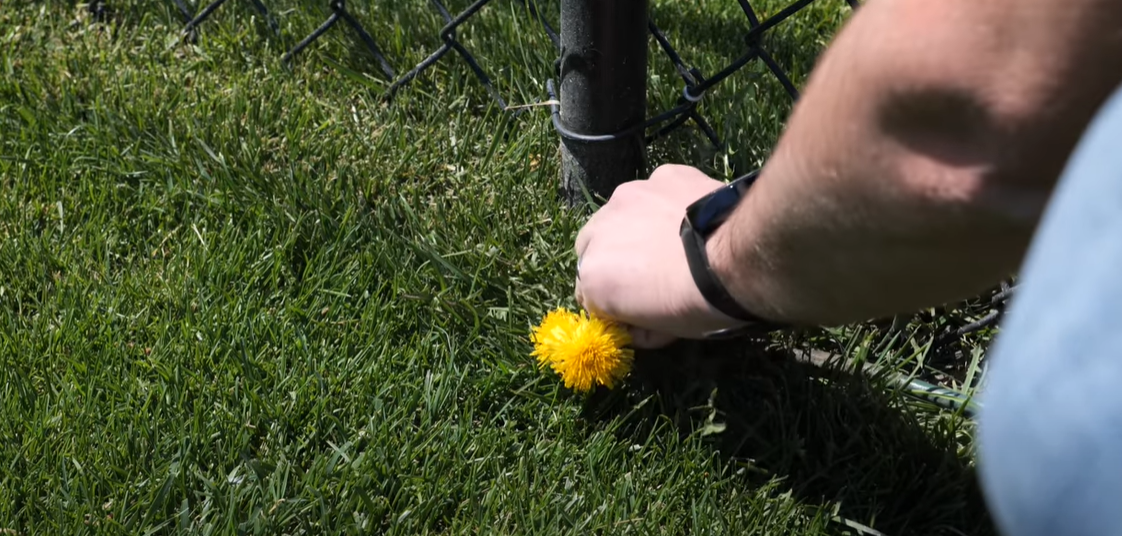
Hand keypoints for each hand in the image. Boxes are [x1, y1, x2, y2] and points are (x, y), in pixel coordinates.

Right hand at [573, 164, 747, 348]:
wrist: (738, 260)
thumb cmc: (696, 305)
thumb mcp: (661, 333)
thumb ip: (636, 326)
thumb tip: (634, 325)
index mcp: (591, 276)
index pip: (587, 295)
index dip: (611, 303)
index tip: (636, 307)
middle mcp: (598, 230)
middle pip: (594, 248)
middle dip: (614, 260)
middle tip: (651, 272)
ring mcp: (628, 196)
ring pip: (621, 214)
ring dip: (635, 227)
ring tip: (672, 240)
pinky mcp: (661, 175)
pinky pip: (655, 193)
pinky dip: (666, 205)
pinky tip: (691, 217)